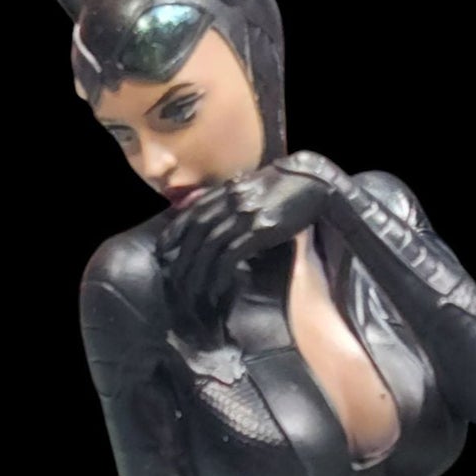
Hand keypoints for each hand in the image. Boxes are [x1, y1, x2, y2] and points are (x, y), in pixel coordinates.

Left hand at [158, 161, 333, 310]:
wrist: (312, 184)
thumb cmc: (281, 188)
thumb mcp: (248, 188)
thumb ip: (224, 198)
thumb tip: (198, 210)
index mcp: (226, 190)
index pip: (191, 213)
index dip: (173, 232)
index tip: (162, 250)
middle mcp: (231, 200)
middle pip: (197, 232)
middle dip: (182, 258)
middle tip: (174, 280)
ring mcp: (245, 214)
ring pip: (210, 246)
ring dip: (198, 272)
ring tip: (192, 292)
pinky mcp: (261, 229)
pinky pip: (232, 255)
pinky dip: (220, 274)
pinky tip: (215, 289)